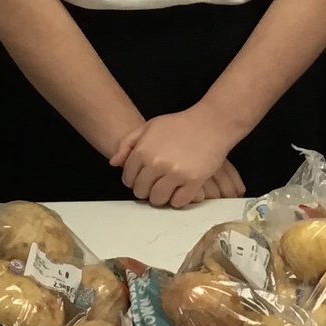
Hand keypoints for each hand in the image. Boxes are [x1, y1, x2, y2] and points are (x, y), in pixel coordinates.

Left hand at [110, 107, 238, 207]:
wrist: (211, 124)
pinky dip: (178, 199)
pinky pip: (178, 202)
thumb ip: (127, 143)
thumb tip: (114, 163)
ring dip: (162, 197)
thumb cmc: (180, 125)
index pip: (128, 178)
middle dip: (146, 189)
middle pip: (141, 191)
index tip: (143, 178)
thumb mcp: (149, 126)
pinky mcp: (193, 182)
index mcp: (142, 151)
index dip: (134, 180)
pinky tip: (181, 190)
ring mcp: (175, 174)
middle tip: (156, 183)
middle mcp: (156, 164)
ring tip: (168, 188)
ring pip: (158, 200)